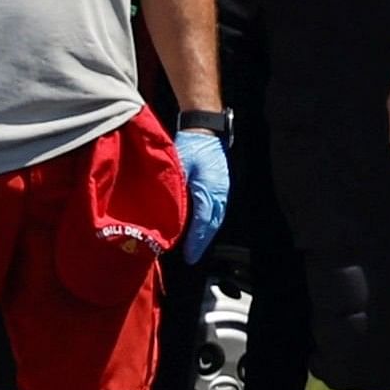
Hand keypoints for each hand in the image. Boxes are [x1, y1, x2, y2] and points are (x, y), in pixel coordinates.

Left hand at [175, 128, 229, 259]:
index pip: (203, 222)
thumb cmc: (191, 145)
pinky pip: (215, 212)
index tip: (189, 256)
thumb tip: (166, 211)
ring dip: (205, 235)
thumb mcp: (179, 165)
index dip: (196, 241)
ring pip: (214, 220)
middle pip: (211, 225)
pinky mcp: (220, 189)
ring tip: (194, 248)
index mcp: (209, 189)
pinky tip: (199, 230)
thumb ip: (174, 188)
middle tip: (190, 258)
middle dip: (201, 243)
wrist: (205, 130)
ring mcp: (222, 192)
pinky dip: (207, 225)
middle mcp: (219, 194)